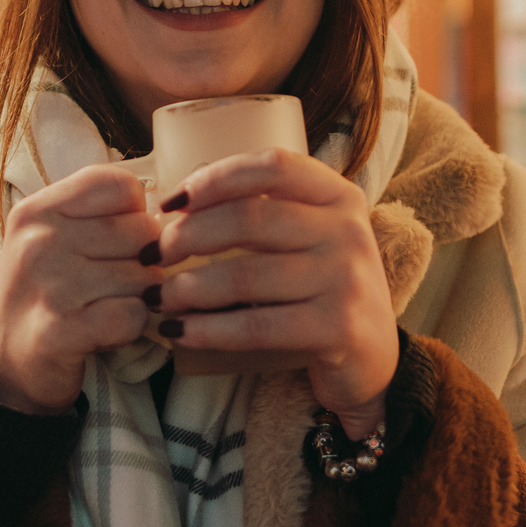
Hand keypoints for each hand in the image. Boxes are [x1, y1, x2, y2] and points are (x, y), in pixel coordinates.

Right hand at [0, 165, 164, 413]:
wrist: (9, 366)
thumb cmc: (45, 296)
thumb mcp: (55, 238)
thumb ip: (100, 215)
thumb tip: (167, 213)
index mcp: (38, 210)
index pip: (121, 186)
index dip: (135, 215)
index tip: (115, 241)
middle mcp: (39, 240)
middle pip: (143, 231)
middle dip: (142, 262)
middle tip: (110, 284)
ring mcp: (49, 284)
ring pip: (144, 275)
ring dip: (139, 297)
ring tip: (104, 307)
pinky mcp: (60, 330)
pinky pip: (133, 314)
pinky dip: (132, 327)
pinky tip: (106, 330)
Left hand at [150, 150, 396, 437]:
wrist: (372, 360)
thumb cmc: (322, 291)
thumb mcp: (313, 239)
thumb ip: (269, 213)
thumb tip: (179, 206)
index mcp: (339, 196)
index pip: (272, 166)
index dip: (214, 178)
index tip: (170, 203)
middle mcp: (348, 231)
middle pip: (250, 218)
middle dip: (188, 236)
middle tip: (153, 256)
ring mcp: (346, 280)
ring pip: (246, 275)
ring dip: (189, 288)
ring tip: (159, 298)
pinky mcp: (338, 328)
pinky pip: (256, 326)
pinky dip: (209, 329)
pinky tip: (180, 333)